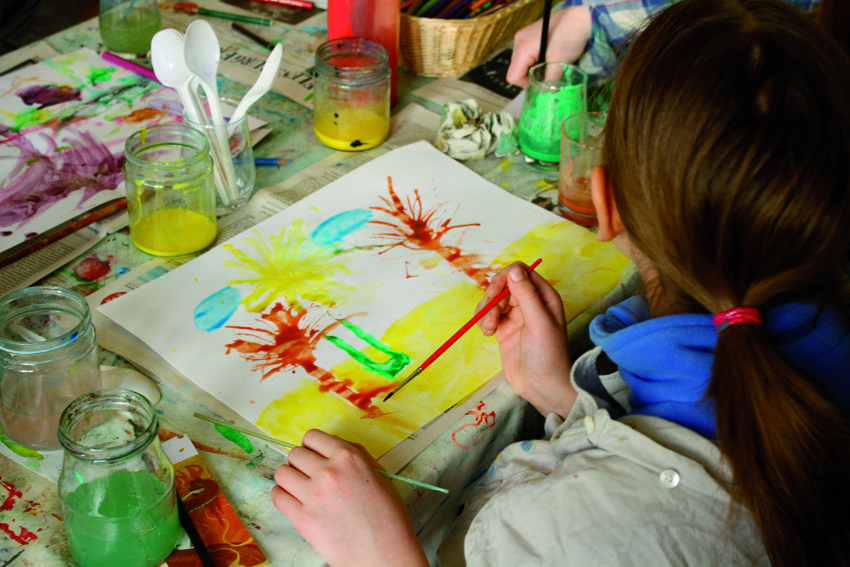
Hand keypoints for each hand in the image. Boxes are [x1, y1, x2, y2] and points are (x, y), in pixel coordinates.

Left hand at [271, 430, 428, 566]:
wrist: (384, 553)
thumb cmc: (387, 515)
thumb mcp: (379, 474)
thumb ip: (355, 454)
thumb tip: (331, 444)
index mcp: (348, 457)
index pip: (312, 437)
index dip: (312, 446)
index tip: (314, 456)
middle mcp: (328, 471)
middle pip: (294, 454)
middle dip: (301, 463)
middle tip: (309, 476)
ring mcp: (313, 495)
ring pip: (281, 473)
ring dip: (289, 479)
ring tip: (300, 489)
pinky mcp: (302, 519)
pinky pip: (277, 496)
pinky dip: (282, 496)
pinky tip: (294, 502)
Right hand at [477, 263, 575, 416]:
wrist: (542, 387)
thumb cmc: (548, 355)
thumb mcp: (538, 322)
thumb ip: (526, 295)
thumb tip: (514, 270)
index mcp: (544, 296)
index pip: (520, 271)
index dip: (505, 278)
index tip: (495, 293)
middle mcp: (530, 302)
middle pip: (503, 284)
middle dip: (493, 298)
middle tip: (491, 317)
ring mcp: (516, 315)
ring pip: (493, 300)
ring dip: (486, 311)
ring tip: (490, 330)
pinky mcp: (504, 328)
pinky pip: (488, 315)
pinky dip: (484, 321)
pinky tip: (488, 334)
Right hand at [506, 6, 591, 87]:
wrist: (583, 17)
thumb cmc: (571, 34)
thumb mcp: (560, 62)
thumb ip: (549, 80)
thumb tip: (544, 96)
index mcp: (522, 47)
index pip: (513, 77)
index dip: (526, 84)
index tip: (541, 82)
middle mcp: (519, 42)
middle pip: (517, 70)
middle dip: (531, 76)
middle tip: (549, 74)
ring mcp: (524, 38)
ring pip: (523, 65)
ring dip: (536, 69)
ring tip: (552, 63)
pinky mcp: (531, 37)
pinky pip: (529, 57)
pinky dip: (538, 61)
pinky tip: (551, 57)